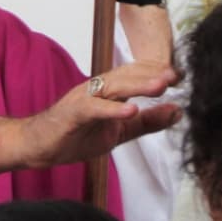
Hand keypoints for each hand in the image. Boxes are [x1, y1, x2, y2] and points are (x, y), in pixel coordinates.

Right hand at [19, 62, 180, 169]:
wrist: (38, 146)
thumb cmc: (75, 135)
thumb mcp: (118, 132)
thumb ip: (146, 123)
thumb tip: (177, 112)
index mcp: (109, 91)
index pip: (137, 76)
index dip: (158, 74)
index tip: (183, 76)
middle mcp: (97, 89)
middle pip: (128, 76)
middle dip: (152, 74)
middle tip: (177, 75)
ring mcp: (83, 99)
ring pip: (114, 87)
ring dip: (138, 86)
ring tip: (161, 86)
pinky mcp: (72, 114)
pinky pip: (94, 109)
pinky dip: (112, 109)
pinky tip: (130, 110)